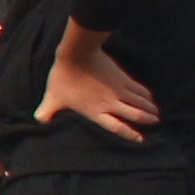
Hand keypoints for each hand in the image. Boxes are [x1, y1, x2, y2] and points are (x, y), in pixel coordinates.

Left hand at [37, 36, 160, 141]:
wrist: (77, 54)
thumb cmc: (64, 77)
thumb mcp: (52, 98)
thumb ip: (46, 112)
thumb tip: (38, 120)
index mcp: (95, 111)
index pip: (117, 127)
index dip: (130, 134)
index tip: (141, 139)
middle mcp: (111, 103)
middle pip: (135, 115)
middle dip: (147, 120)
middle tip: (156, 123)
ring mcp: (119, 90)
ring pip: (140, 102)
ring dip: (150, 109)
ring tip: (157, 114)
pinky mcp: (122, 77)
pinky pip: (139, 88)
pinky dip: (146, 94)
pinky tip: (150, 96)